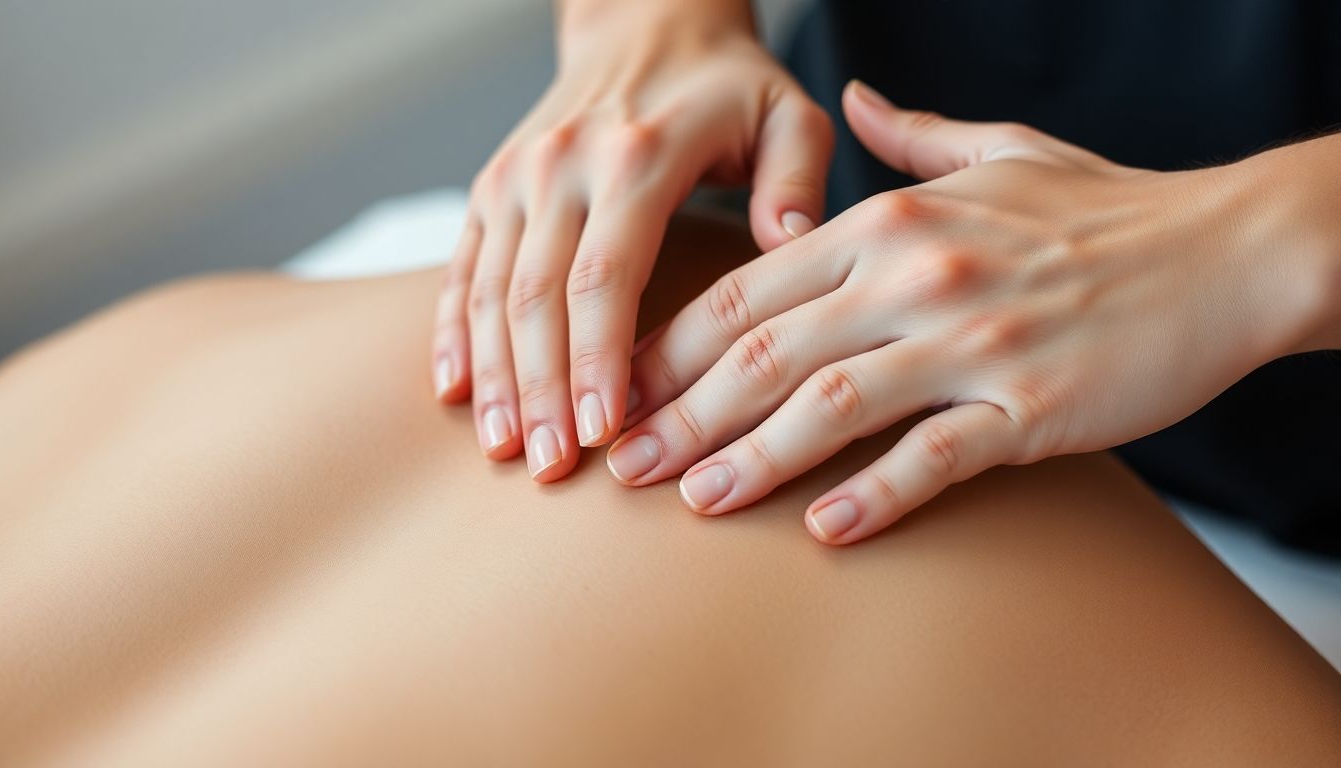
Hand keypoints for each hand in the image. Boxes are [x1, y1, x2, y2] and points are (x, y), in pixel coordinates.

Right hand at [430, 2, 833, 480]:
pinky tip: (454, 393)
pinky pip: (461, 268)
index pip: (604, 276)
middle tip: (551, 468)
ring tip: (504, 450)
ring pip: (489, 290)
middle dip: (542, 390)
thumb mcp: (785, 109)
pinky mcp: (491, 188)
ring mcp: (516, 177)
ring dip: (494, 376)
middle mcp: (561, 166)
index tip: (604, 433)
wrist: (643, 20)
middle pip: (536, 297)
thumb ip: (798, 175)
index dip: (598, 361)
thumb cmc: (726, 83)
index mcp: (636, 156)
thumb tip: (792, 243)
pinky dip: (453, 332)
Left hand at [606, 80, 1315, 543]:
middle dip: (682, 413)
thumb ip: (910, 136)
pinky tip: (823, 529)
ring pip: (831, 405)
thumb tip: (857, 97)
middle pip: (766, 352)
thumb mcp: (997, 153)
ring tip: (692, 501)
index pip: (751, 289)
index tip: (624, 390)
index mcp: (892, 222)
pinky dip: (875, 494)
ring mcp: (973, 342)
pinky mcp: (1032, 406)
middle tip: (623, 464)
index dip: (674, 345)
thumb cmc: (1104, 208)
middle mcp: (918, 276)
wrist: (1229, 249)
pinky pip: (935, 457)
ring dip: (750, 458)